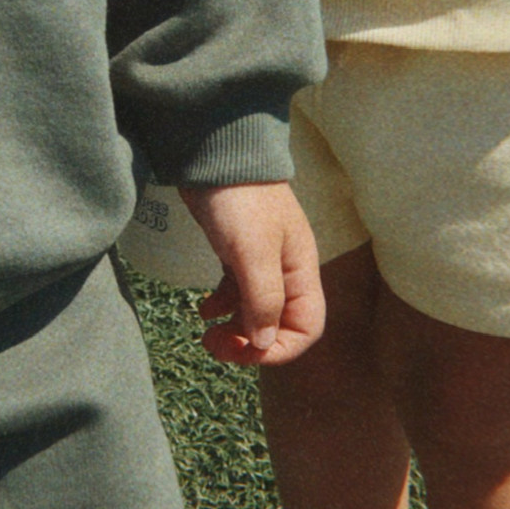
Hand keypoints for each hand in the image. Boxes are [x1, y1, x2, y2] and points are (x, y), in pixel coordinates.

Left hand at [178, 182, 323, 366]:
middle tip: (216, 346)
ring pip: (255, 313)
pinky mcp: (237, 255)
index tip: (245, 353)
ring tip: (207, 334)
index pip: (307, 327)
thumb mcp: (253, 253)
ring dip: (234, 330)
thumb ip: (263, 300)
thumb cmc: (239, 201)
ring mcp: (261, 263)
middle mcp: (286, 271)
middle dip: (251, 344)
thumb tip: (265, 345)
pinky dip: (222, 308)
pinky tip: (203, 311)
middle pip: (279, 325)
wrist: (216, 155)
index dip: (279, 349)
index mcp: (301, 272)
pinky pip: (236, 294)